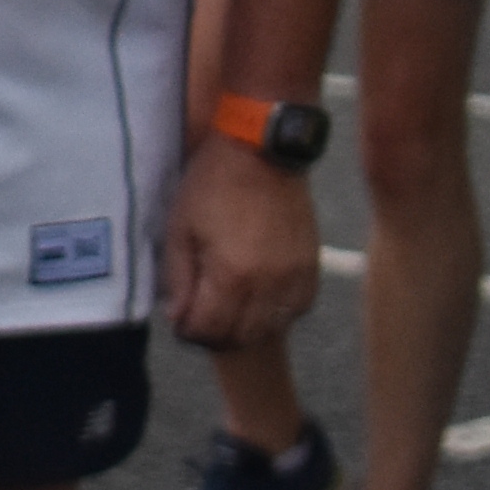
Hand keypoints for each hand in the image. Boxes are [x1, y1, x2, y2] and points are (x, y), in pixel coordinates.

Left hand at [164, 128, 327, 348]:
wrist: (261, 153)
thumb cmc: (212, 185)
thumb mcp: (180, 229)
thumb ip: (178, 279)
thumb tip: (179, 317)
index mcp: (233, 274)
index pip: (211, 330)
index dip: (190, 333)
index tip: (180, 323)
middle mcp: (270, 284)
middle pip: (242, 337)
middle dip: (215, 335)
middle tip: (199, 320)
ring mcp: (296, 278)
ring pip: (271, 329)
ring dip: (245, 328)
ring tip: (224, 309)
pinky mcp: (312, 269)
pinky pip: (295, 310)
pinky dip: (273, 314)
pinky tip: (254, 299)